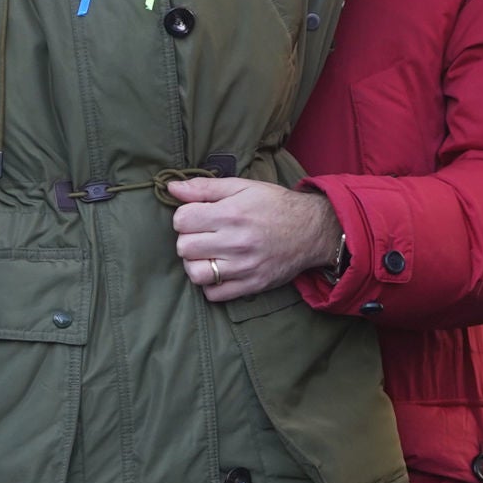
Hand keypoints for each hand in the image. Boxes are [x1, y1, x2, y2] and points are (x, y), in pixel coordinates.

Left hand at [165, 177, 342, 304]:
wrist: (311, 230)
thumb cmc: (274, 205)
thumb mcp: (242, 187)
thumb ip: (204, 188)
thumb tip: (171, 187)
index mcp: (231, 213)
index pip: (182, 220)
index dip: (184, 216)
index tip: (196, 216)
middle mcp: (236, 242)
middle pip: (184, 247)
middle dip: (188, 239)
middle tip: (202, 235)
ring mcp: (244, 267)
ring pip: (195, 274)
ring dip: (195, 263)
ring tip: (207, 254)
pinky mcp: (251, 286)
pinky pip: (214, 294)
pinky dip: (210, 285)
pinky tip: (219, 270)